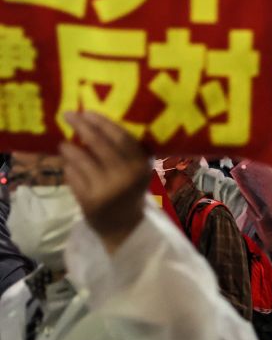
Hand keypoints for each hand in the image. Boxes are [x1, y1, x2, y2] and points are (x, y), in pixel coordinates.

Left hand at [59, 112, 150, 253]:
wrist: (125, 227)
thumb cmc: (130, 192)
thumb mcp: (136, 172)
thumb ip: (125, 152)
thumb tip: (97, 123)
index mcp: (140, 165)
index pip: (121, 137)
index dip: (103, 123)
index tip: (87, 112)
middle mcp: (126, 176)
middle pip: (99, 144)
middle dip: (82, 127)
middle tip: (68, 115)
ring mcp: (107, 189)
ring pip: (81, 160)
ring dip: (69, 149)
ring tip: (64, 145)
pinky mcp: (90, 201)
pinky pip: (73, 177)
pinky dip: (68, 169)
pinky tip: (69, 167)